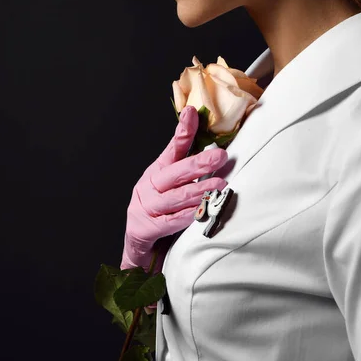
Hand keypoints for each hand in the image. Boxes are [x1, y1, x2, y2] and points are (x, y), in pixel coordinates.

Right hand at [120, 105, 228, 273]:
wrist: (138, 248)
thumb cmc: (159, 212)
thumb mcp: (170, 187)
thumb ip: (188, 172)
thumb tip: (217, 151)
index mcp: (157, 172)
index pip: (172, 147)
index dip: (183, 130)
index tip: (191, 112)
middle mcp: (149, 186)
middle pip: (175, 172)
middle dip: (200, 163)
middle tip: (221, 157)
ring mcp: (145, 207)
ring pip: (175, 197)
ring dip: (199, 191)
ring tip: (219, 187)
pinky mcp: (145, 228)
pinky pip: (169, 222)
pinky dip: (186, 216)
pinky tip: (200, 212)